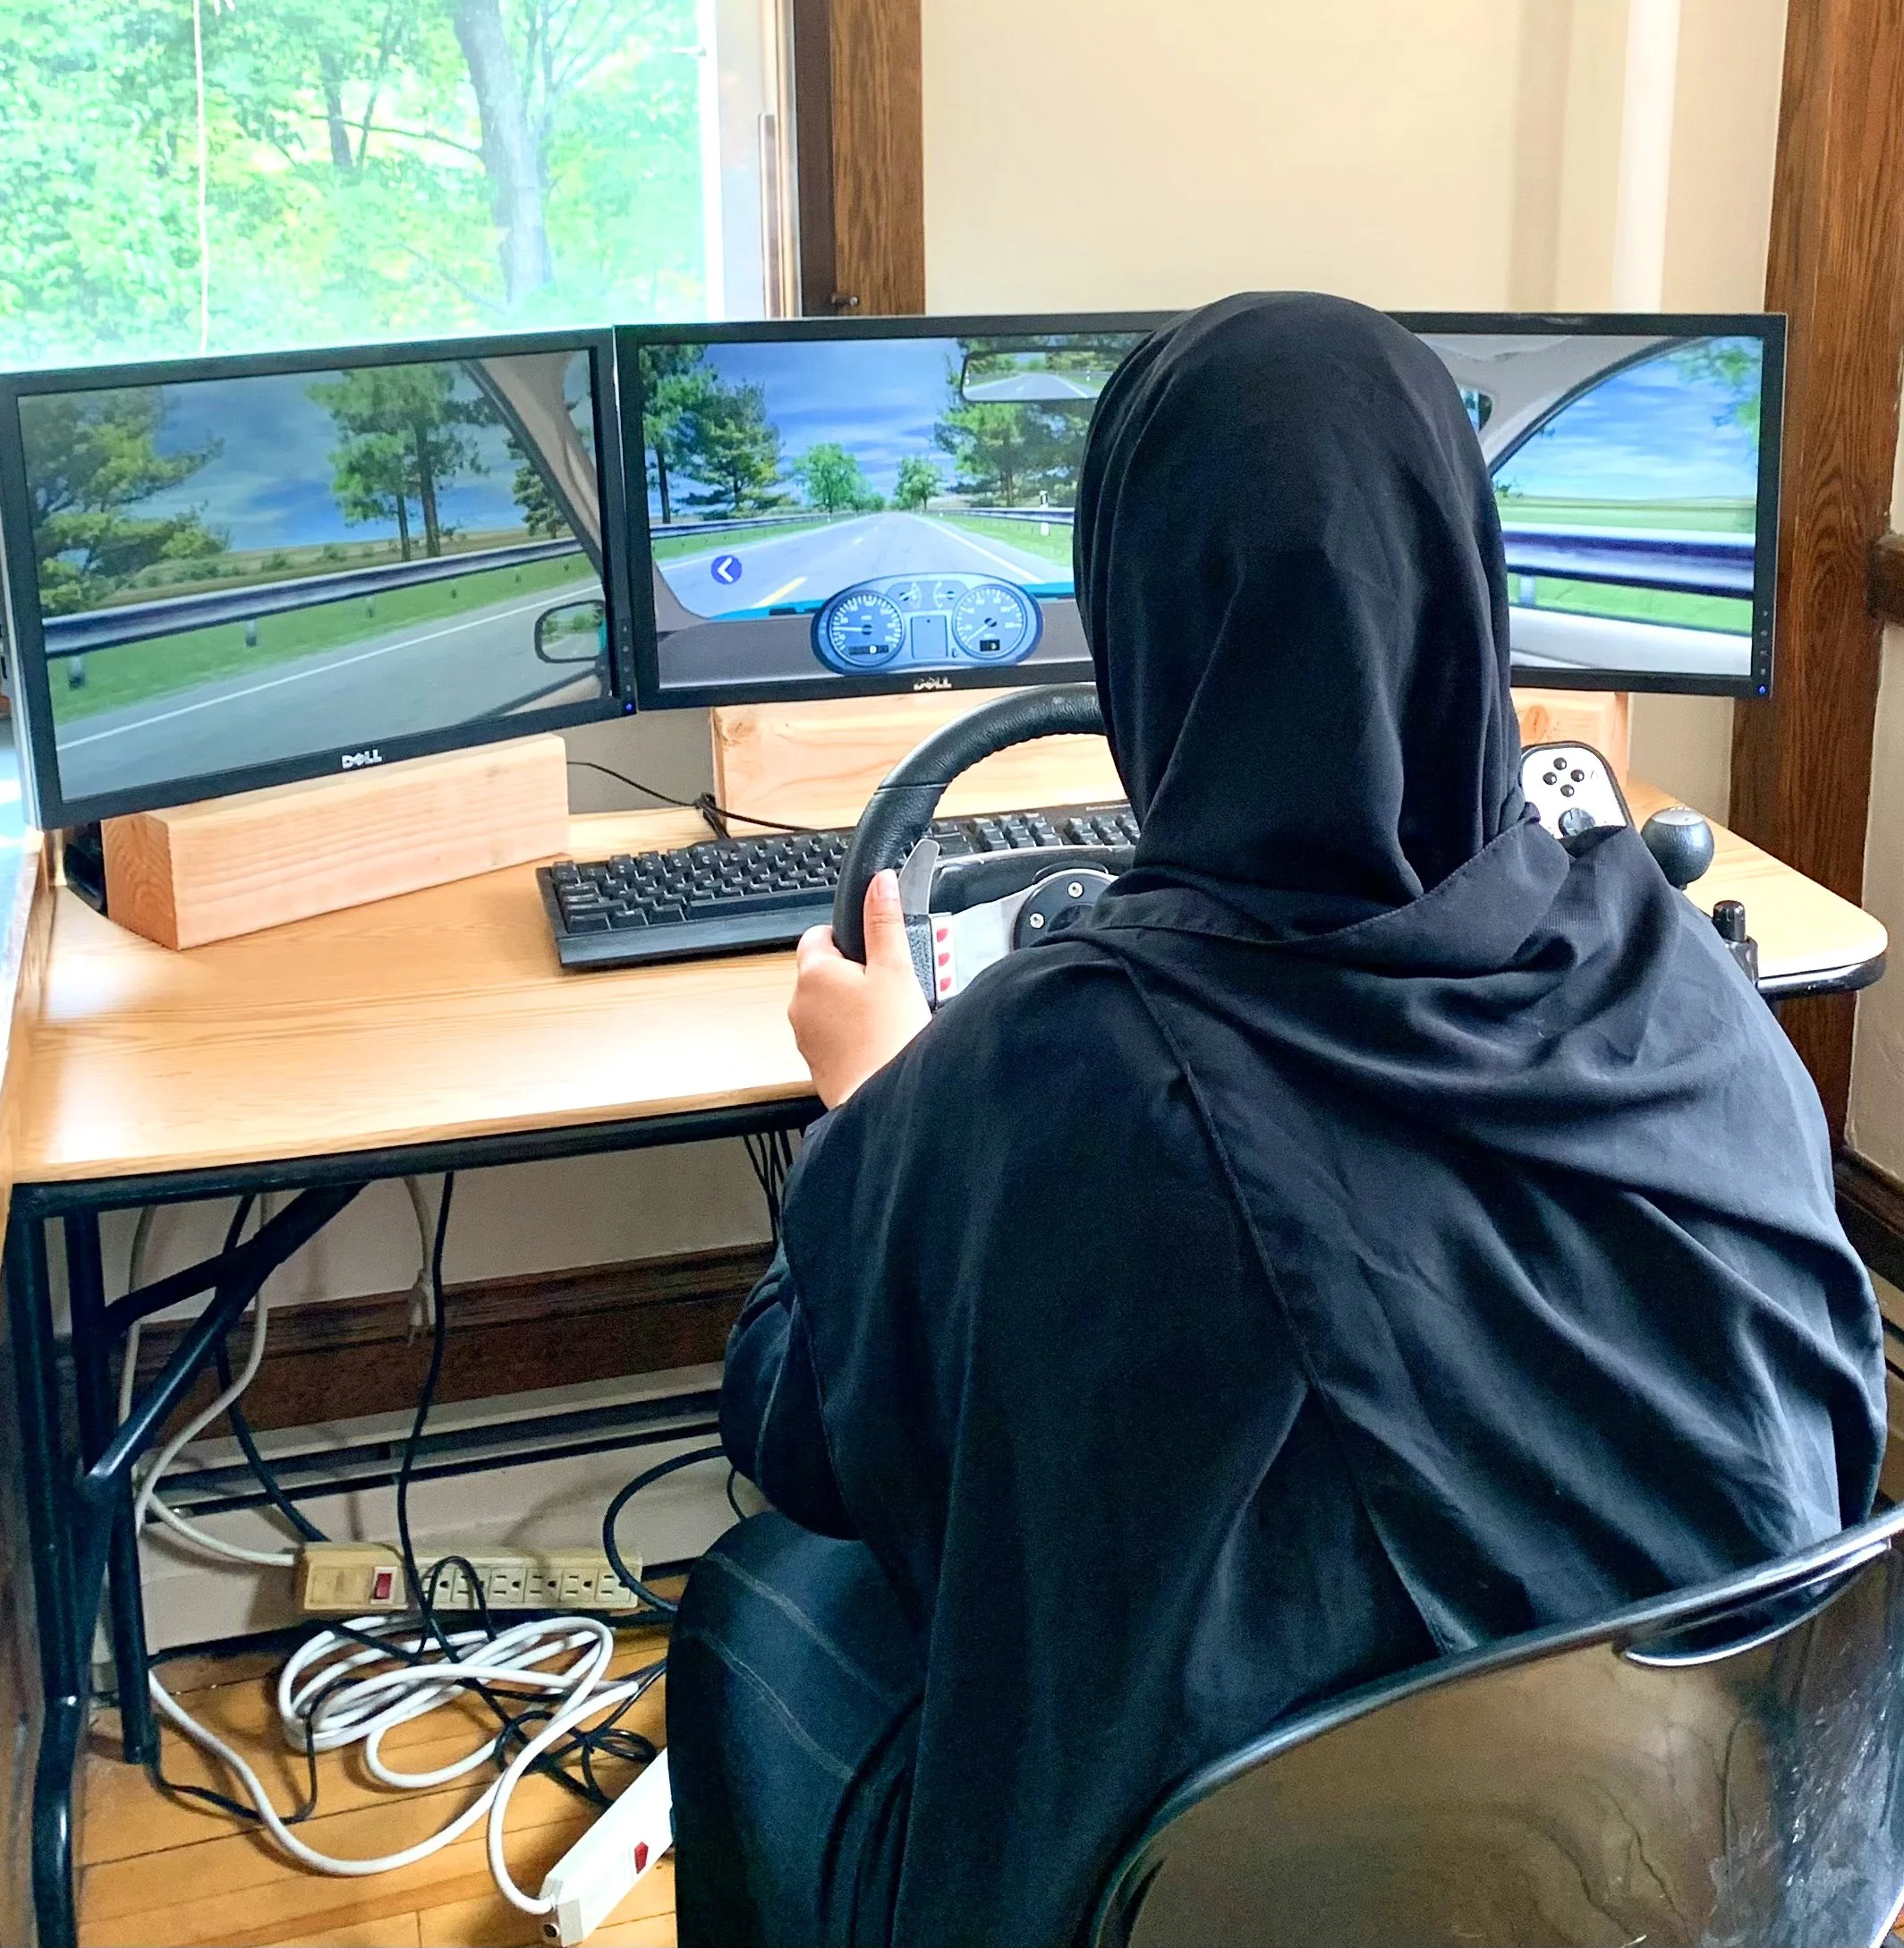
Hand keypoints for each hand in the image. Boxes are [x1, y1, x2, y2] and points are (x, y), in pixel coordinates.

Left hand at [789, 870, 930, 1107]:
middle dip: (854, 974)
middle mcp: (800, 1003)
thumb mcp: (896, 969)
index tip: (875, 949)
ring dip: (853, 1006)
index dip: (848, 937)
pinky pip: (833, 1037)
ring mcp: (805, 1036)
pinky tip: (881, 1043)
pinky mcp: (817, 1064)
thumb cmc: (889, 1039)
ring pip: (829, 1006)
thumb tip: (879, 883)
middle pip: (825, 972)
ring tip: (890, 1017)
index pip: (818, 935)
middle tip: (892, 985)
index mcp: (814, 972)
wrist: (884, 1101)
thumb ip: (884, 922)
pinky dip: (852, 1035)